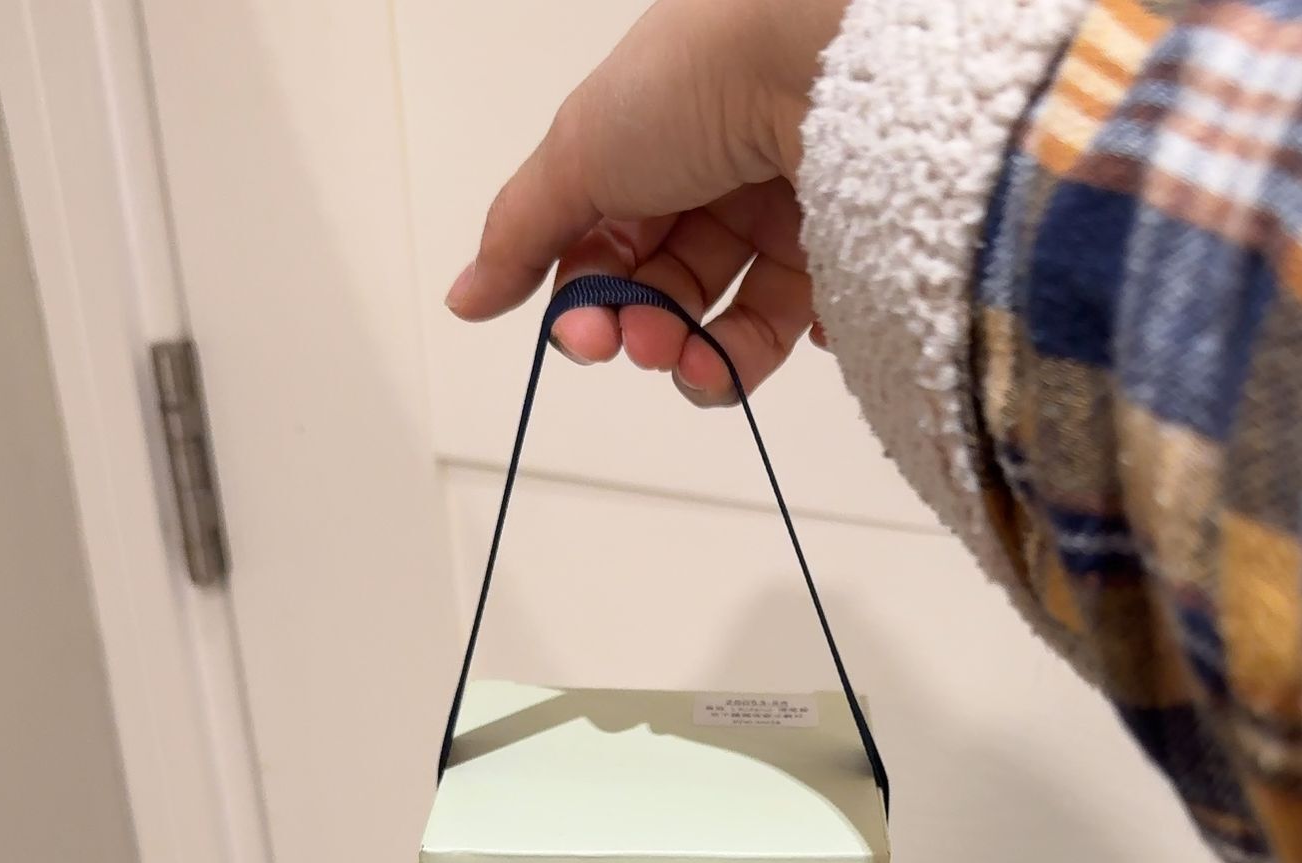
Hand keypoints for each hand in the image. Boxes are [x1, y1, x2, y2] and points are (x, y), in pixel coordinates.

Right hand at [444, 0, 848, 403]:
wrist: (812, 58)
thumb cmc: (692, 80)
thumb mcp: (580, 153)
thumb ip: (522, 235)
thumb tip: (464, 298)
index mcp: (649, 151)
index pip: (607, 250)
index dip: (589, 302)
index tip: (584, 335)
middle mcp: (714, 182)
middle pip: (667, 291)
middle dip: (643, 333)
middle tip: (639, 345)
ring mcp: (779, 215)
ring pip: (730, 320)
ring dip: (701, 360)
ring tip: (695, 365)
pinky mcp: (838, 249)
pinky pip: (800, 324)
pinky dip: (773, 351)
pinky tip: (769, 344)